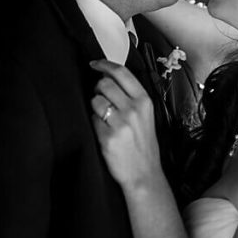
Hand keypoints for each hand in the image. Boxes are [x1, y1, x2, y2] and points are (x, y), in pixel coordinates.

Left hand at [88, 60, 161, 192]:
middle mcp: (133, 109)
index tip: (95, 64)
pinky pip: (92, 119)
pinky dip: (94, 123)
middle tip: (102, 99)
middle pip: (104, 84)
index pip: (121, 73)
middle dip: (98, 89)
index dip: (104, 64)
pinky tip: (103, 131)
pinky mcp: (107, 136)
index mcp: (144, 101)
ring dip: (95, 107)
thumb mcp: (146, 115)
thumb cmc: (143, 145)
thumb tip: (109, 78)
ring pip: (95, 100)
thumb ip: (131, 96)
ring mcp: (120, 123)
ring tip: (104, 118)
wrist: (143, 173)